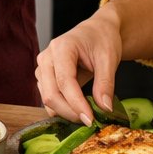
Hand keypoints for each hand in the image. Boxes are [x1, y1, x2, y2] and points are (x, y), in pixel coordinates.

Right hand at [36, 5, 124, 125]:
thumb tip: (104, 108)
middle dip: (70, 112)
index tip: (90, 119)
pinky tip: (78, 109)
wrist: (97, 31)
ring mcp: (43, 67)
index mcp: (62, 47)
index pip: (65, 82)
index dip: (76, 103)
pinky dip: (62, 108)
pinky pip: (49, 97)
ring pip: (47, 98)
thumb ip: (105, 83)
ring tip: (87, 114)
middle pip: (51, 93)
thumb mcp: (109, 59)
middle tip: (91, 122)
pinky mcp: (44, 77)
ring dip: (66, 111)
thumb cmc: (102, 40)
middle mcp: (47, 57)